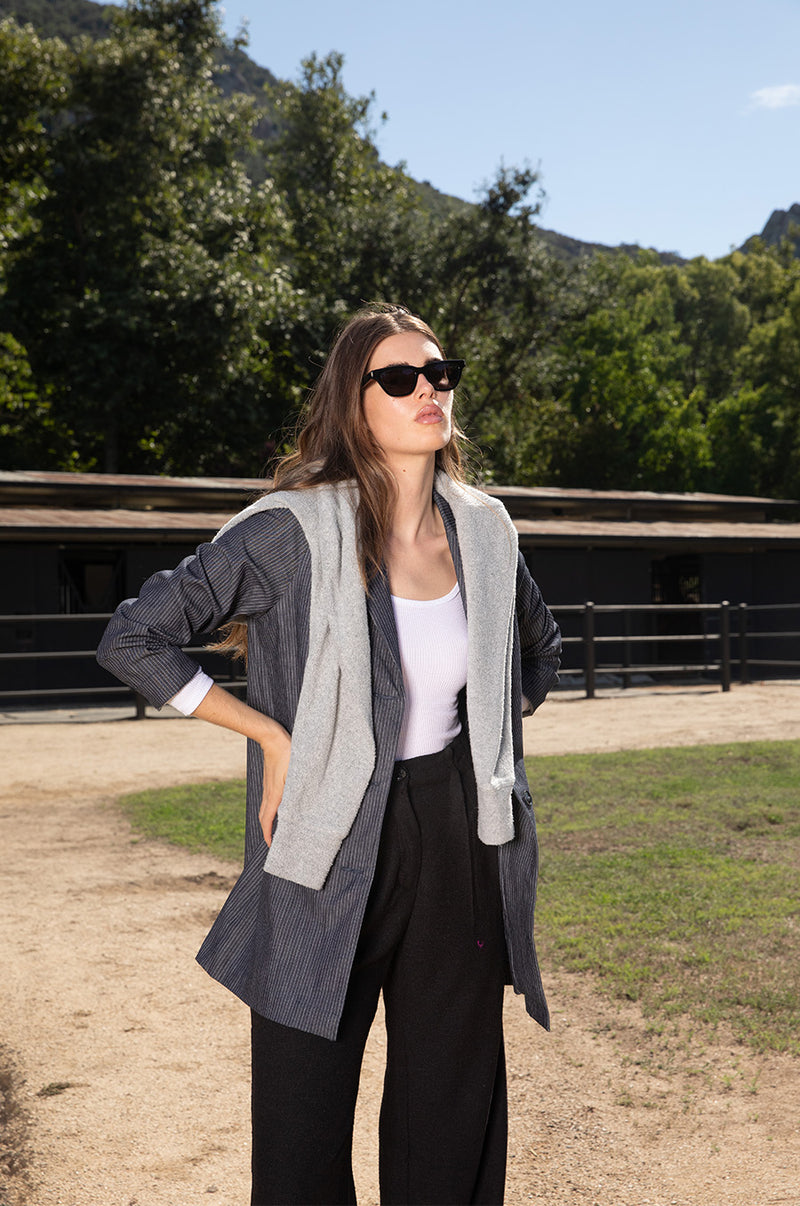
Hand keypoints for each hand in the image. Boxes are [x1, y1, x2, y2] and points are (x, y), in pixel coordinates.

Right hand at [259, 722, 291, 845]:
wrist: (272, 738)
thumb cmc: (287, 753)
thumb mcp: (296, 772)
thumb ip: (299, 788)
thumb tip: (304, 803)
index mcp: (274, 794)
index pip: (267, 820)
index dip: (268, 835)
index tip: (271, 846)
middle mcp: (268, 793)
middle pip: (263, 817)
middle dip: (266, 831)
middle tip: (274, 841)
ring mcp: (267, 787)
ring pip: (264, 808)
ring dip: (268, 821)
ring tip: (276, 828)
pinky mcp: (269, 781)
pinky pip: (267, 800)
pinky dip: (270, 810)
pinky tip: (279, 807)